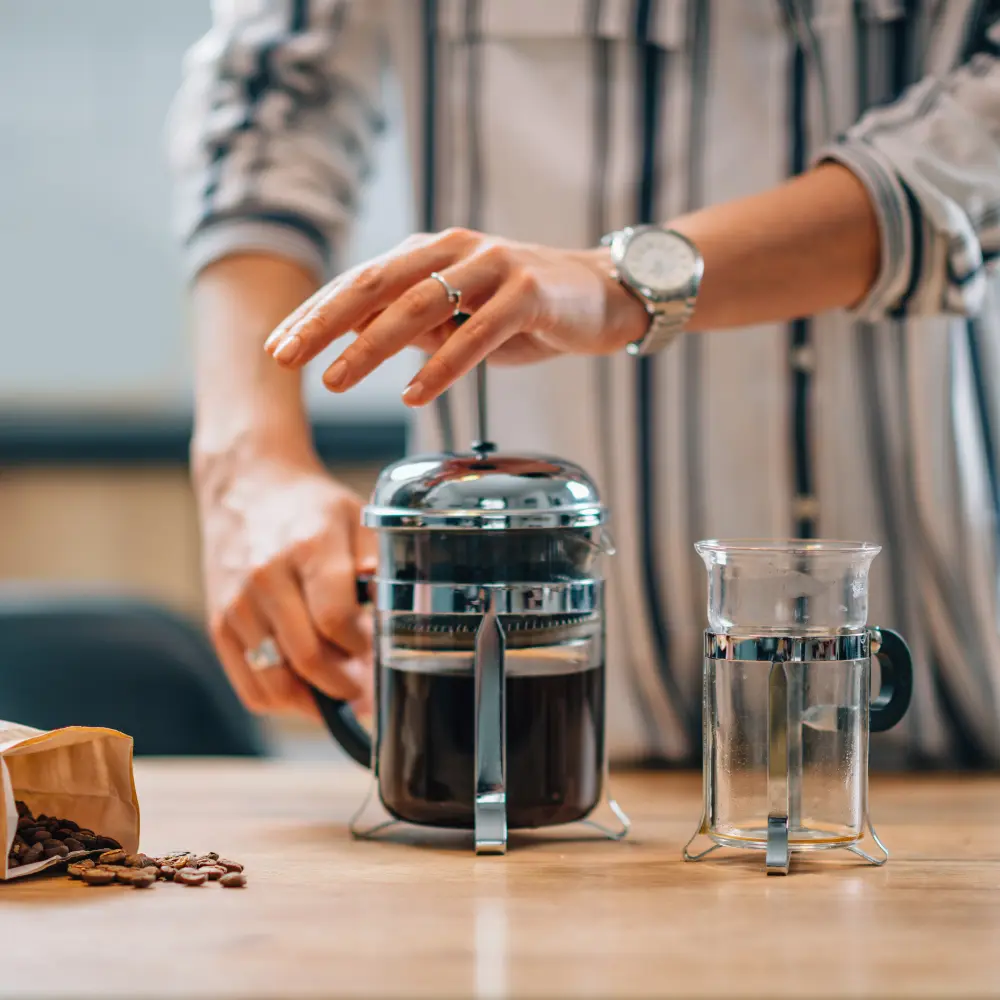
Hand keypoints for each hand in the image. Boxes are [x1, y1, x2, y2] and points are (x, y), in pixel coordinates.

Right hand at [195, 450, 375, 718]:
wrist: (248, 486)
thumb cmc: (310, 507)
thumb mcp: (357, 519)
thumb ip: (378, 567)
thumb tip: (394, 619)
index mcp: (308, 547)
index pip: (336, 620)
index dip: (365, 648)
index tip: (381, 654)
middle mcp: (265, 577)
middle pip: (308, 658)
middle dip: (347, 684)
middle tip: (370, 689)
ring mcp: (236, 605)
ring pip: (277, 682)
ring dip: (316, 699)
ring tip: (342, 690)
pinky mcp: (218, 626)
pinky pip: (251, 688)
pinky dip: (283, 700)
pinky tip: (309, 690)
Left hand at [261, 229, 649, 404]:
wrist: (603, 293)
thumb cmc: (526, 308)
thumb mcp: (460, 317)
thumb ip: (414, 325)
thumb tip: (360, 344)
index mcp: (431, 253)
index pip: (360, 281)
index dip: (315, 313)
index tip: (276, 346)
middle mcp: (455, 250)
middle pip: (377, 284)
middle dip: (324, 322)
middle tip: (285, 357)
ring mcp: (493, 267)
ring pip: (420, 304)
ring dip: (372, 345)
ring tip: (336, 381)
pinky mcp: (528, 292)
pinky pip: (478, 332)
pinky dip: (443, 364)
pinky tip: (414, 394)